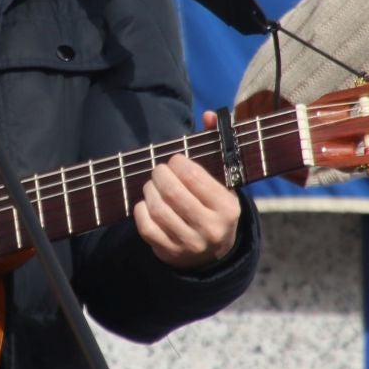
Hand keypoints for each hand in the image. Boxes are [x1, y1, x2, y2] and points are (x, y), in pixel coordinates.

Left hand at [133, 110, 242, 268]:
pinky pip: (146, 228)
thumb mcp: (224, 181)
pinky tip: (146, 203)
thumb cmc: (215, 206)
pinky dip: (141, 211)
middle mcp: (210, 229)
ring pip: (158, 210)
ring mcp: (189, 244)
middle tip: (158, 169)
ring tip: (152, 184)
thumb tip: (209, 115)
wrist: (214, 253)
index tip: (174, 160)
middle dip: (160, 175)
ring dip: (149, 191)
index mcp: (227, 208)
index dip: (178, 164)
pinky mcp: (170, 253)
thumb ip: (217, 145)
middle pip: (173, 193)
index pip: (195, 178)